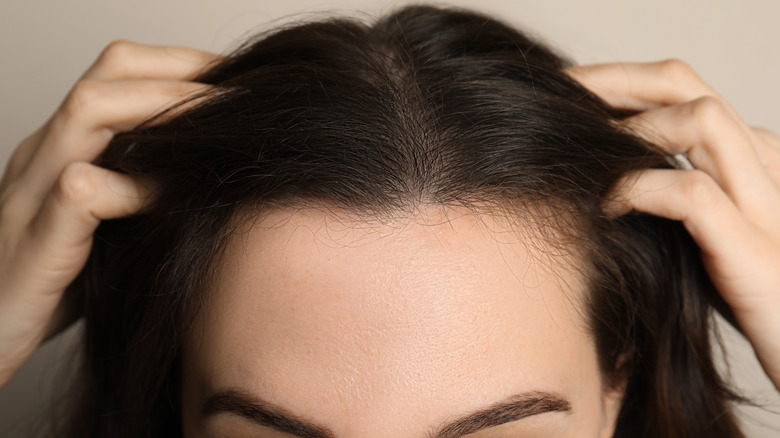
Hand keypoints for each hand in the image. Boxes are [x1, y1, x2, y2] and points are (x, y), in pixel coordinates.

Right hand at [0, 41, 215, 387]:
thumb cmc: (58, 284)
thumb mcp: (108, 225)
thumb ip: (144, 192)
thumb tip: (219, 169)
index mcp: (63, 145)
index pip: (120, 71)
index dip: (182, 65)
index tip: (238, 78)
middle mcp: (44, 153)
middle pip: (109, 73)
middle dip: (182, 73)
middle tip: (240, 92)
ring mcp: (31, 190)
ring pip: (90, 110)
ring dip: (164, 108)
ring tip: (218, 122)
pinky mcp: (33, 238)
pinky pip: (83, 189)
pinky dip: (137, 185)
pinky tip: (177, 193)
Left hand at [567, 60, 779, 390]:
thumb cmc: (748, 296)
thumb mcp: (705, 231)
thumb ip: (673, 195)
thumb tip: (603, 175)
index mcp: (747, 157)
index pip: (677, 86)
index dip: (617, 79)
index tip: (565, 91)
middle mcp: (761, 166)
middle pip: (682, 84)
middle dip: (610, 84)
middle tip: (559, 100)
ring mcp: (765, 205)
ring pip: (702, 120)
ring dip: (630, 130)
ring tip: (587, 154)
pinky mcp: (757, 252)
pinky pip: (693, 194)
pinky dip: (639, 189)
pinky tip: (606, 205)